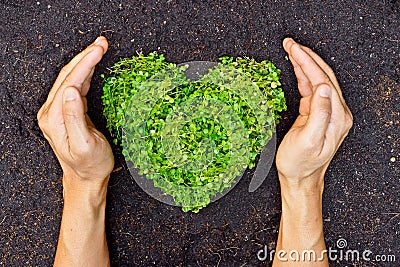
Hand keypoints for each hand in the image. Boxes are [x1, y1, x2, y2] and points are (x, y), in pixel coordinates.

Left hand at [37, 36, 113, 190]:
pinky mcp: (67, 113)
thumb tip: (72, 90)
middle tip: (102, 42)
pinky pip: (74, 86)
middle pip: (67, 75)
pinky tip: (93, 66)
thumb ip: (75, 117)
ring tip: (100, 48)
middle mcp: (52, 112)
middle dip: (85, 56)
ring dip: (85, 61)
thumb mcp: (84, 143)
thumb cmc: (89, 164)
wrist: (85, 178)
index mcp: (54, 118)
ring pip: (70, 78)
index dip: (86, 63)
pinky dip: (85, 73)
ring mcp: (58, 111)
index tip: (100, 49)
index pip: (70, 81)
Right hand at [276, 38, 352, 190]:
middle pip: (323, 75)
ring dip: (304, 63)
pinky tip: (296, 67)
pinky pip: (311, 88)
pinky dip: (303, 75)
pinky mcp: (317, 113)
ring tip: (290, 49)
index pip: (323, 80)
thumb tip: (322, 88)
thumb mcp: (308, 141)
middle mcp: (336, 112)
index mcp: (336, 117)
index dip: (307, 62)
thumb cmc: (300, 164)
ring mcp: (327, 112)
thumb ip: (318, 114)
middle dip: (306, 56)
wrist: (300, 178)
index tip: (292, 49)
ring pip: (317, 79)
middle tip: (289, 43)